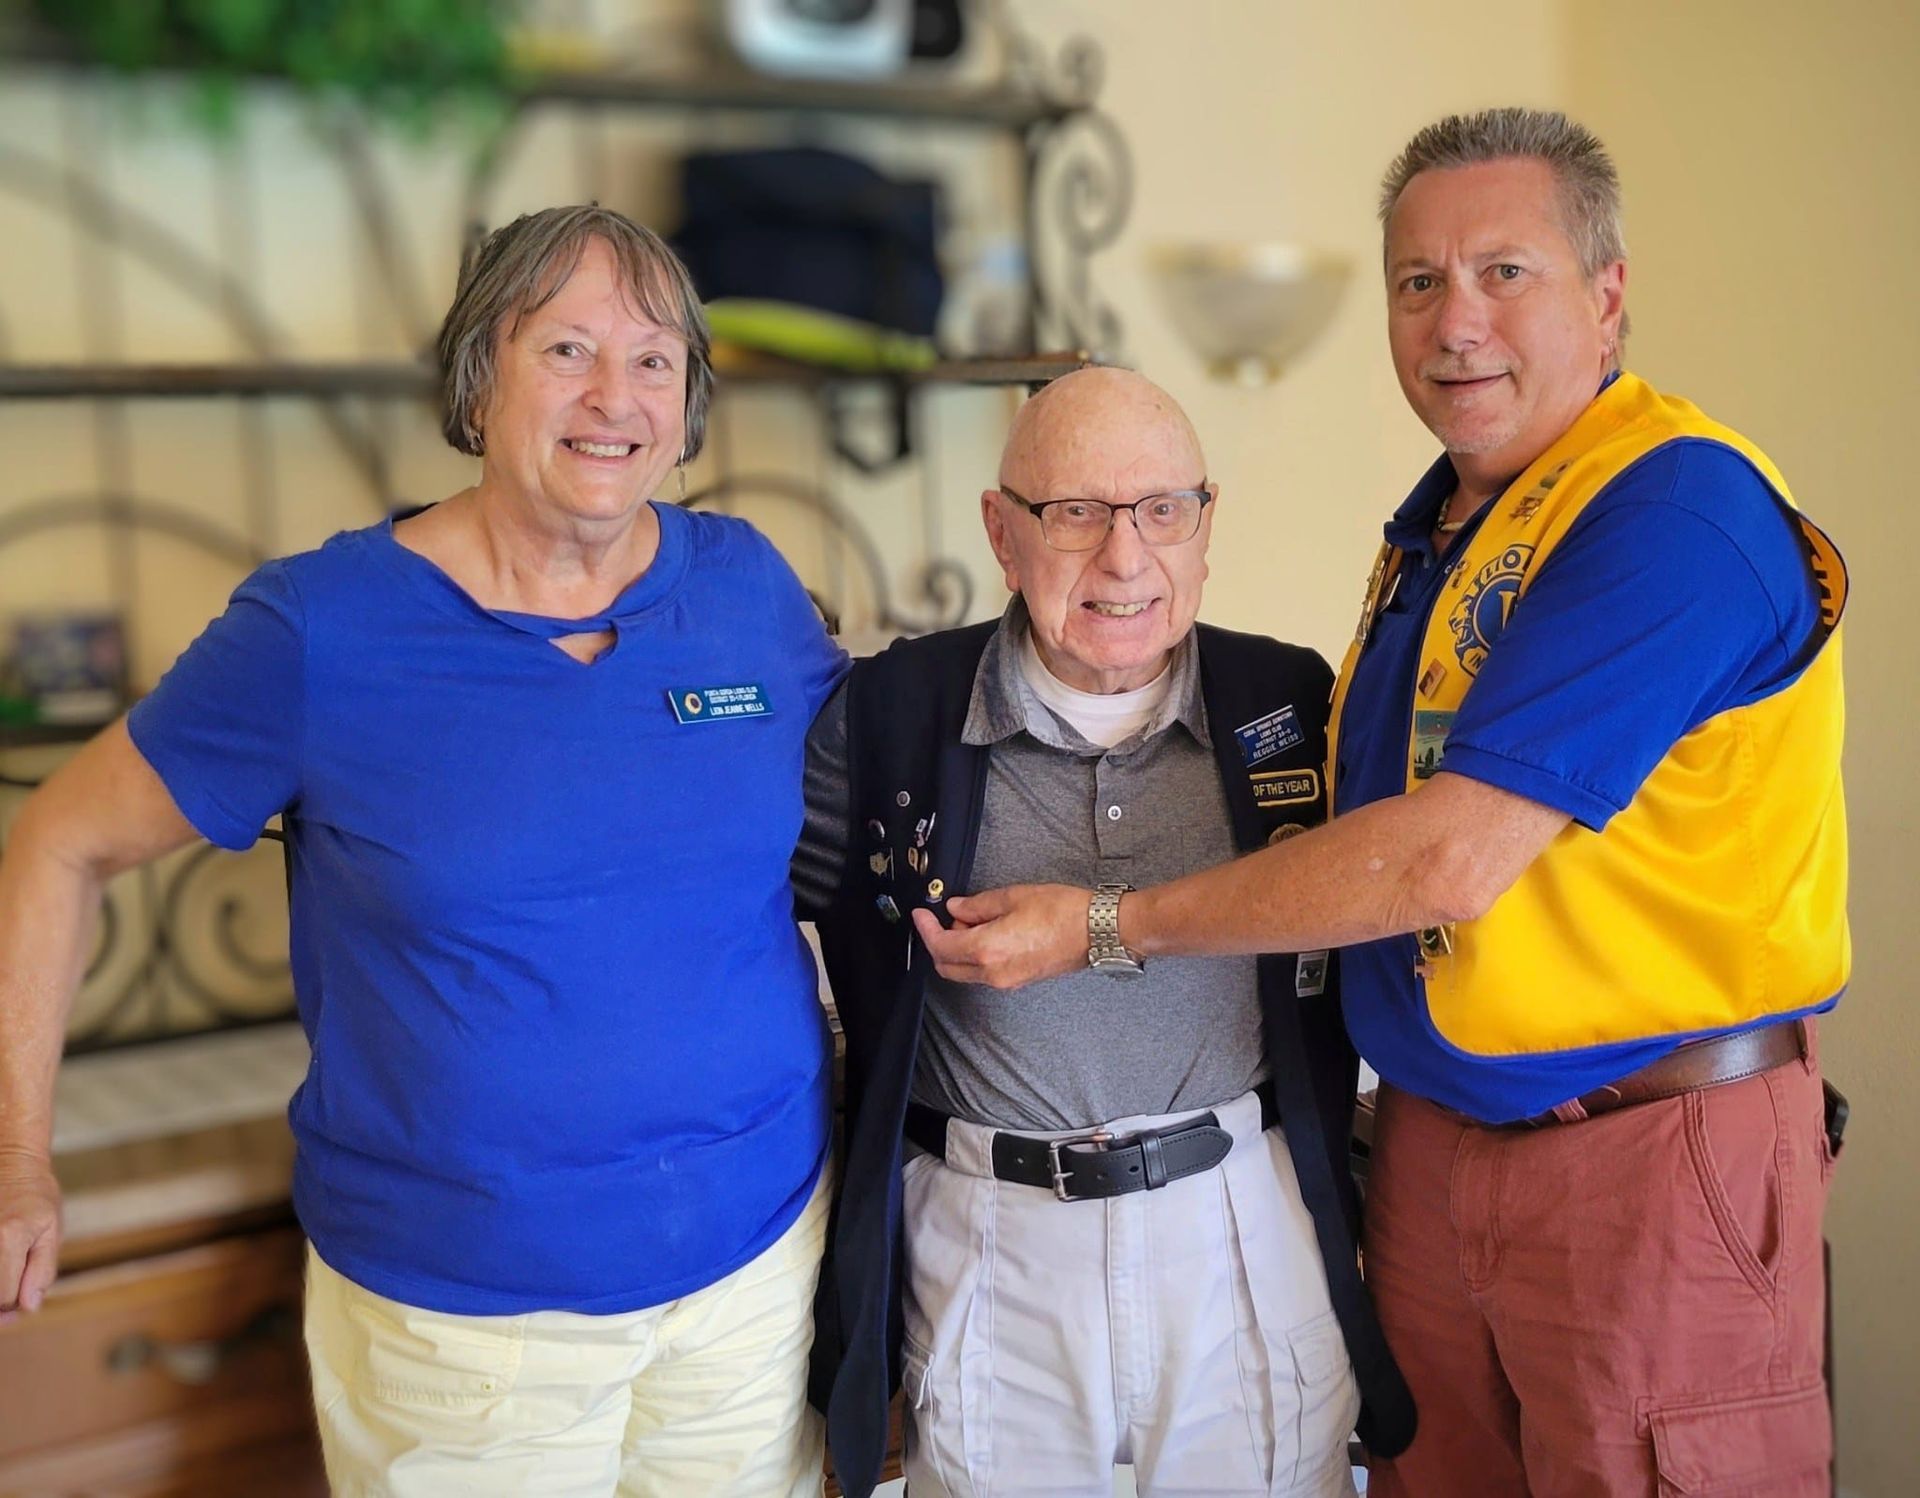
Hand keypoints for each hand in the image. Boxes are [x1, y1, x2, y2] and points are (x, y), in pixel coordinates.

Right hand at [0, 1149, 61, 1322]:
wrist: (9, 1164)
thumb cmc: (35, 1198)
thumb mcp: (51, 1231)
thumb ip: (42, 1271)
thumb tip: (28, 1307)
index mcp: (8, 1238)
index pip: (3, 1297)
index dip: (13, 1305)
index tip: (20, 1298)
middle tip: (7, 1297)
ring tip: (6, 1275)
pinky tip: (0, 1267)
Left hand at [910, 884, 1090, 988]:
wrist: (1098, 931)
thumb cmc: (1063, 912)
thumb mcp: (1013, 897)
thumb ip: (978, 905)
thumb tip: (956, 909)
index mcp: (987, 950)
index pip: (940, 946)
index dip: (926, 929)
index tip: (921, 915)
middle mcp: (993, 973)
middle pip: (948, 966)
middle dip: (939, 942)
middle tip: (946, 917)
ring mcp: (1007, 981)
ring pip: (965, 972)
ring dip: (959, 949)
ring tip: (973, 921)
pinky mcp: (1019, 981)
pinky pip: (985, 973)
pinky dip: (976, 956)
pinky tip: (988, 933)